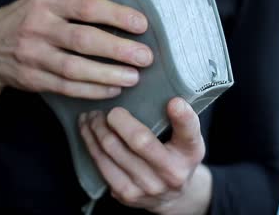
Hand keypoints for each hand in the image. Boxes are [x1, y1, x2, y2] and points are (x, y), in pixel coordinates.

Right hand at [0, 0, 151, 140]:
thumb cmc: (28, 16)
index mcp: (46, 1)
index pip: (87, 6)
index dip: (116, 15)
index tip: (142, 24)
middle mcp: (38, 27)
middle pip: (83, 39)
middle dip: (118, 49)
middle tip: (145, 57)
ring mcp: (33, 55)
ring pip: (74, 68)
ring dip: (107, 74)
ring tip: (133, 78)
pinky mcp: (32, 78)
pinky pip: (66, 87)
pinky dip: (91, 90)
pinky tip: (112, 90)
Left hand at [79, 98, 211, 213]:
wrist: (171, 196)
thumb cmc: (175, 155)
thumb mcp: (186, 138)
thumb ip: (177, 117)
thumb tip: (152, 83)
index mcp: (190, 153)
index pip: (189, 133)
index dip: (182, 117)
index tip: (174, 102)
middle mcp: (172, 173)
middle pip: (138, 140)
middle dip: (116, 119)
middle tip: (109, 109)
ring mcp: (147, 186)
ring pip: (111, 149)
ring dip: (96, 128)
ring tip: (92, 116)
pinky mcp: (125, 194)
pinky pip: (100, 163)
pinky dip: (90, 143)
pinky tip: (87, 130)